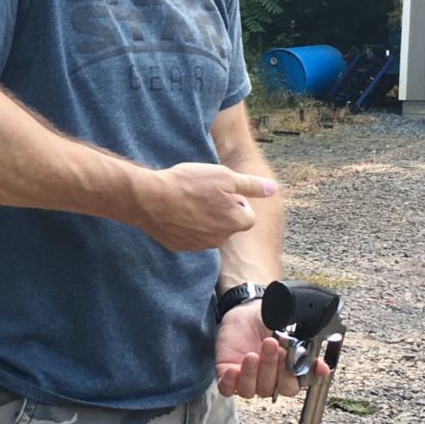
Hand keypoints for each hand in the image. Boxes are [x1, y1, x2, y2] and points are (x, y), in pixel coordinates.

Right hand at [133, 163, 276, 252]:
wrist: (150, 198)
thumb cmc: (189, 184)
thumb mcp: (225, 177)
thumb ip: (251, 185)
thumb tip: (273, 188)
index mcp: (235, 222)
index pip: (248, 215)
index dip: (238, 201)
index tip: (223, 191)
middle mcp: (219, 239)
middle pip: (228, 225)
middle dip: (221, 211)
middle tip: (204, 193)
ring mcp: (198, 245)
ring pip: (209, 232)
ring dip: (204, 219)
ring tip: (188, 201)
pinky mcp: (179, 246)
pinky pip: (189, 237)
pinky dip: (186, 226)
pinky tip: (176, 211)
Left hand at [214, 301, 328, 398]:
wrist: (248, 310)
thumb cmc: (270, 323)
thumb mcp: (291, 333)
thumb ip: (307, 352)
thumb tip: (324, 369)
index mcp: (283, 375)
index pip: (290, 387)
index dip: (287, 374)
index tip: (287, 354)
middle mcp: (265, 381)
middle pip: (269, 388)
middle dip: (270, 367)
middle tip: (271, 346)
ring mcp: (245, 379)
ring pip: (249, 390)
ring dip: (251, 373)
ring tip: (252, 354)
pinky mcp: (226, 373)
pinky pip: (226, 388)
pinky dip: (229, 382)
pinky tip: (234, 369)